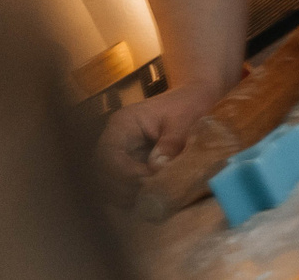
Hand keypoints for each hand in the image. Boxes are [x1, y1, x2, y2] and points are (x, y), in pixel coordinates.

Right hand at [95, 79, 223, 187]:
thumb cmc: (188, 105)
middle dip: (123, 186)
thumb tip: (155, 169)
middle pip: (103, 171)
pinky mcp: (131, 164)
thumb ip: (170, 144)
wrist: (195, 99)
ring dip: (126, 194)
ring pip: (110, 181)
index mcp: (122, 124)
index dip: (123, 171)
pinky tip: (150, 198)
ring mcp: (122, 153)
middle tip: (149, 195)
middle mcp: (115, 140)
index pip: (108, 153)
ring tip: (150, 198)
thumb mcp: (183, 121)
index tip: (146, 181)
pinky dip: (133, 194)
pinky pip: (123, 184)